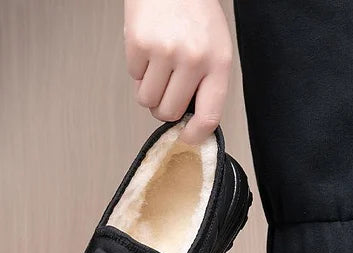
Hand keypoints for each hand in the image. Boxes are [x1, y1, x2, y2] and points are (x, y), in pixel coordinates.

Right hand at [124, 0, 232, 143]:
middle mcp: (193, 59)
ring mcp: (165, 51)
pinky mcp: (139, 43)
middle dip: (164, 107)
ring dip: (149, 90)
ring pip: (147, 101)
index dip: (195, 135)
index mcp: (218, 64)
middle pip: (169, 113)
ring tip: (159, 66)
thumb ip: (207, 86)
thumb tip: (191, 122)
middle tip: (167, 89)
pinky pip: (133, 78)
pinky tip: (150, 49)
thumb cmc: (196, 14)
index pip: (208, 116)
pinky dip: (139, 68)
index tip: (187, 138)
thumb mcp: (216, 50)